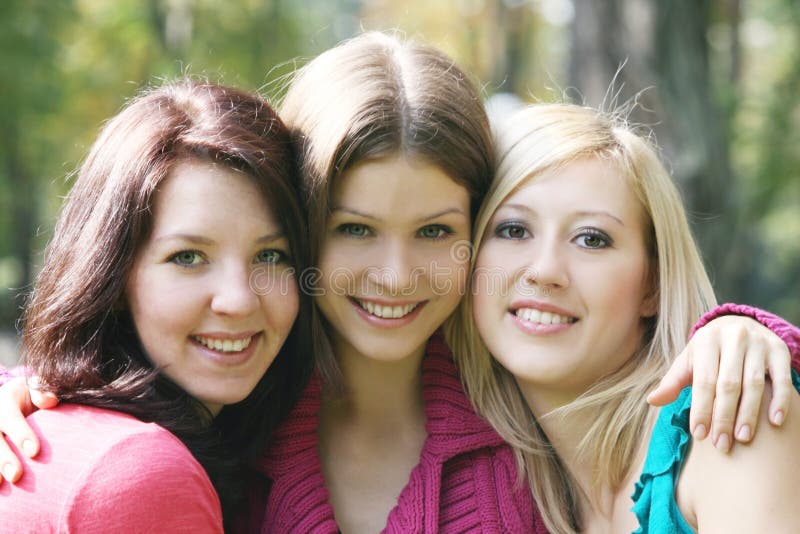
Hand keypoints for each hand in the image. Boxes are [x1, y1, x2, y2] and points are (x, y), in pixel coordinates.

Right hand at [0, 376, 57, 483]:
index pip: (9, 418)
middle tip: (16, 475)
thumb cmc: (27, 396)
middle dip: (3, 459)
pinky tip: (0, 488)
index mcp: (4, 402)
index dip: (21, 434)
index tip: (34, 452)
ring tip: (0, 484)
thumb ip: (43, 391)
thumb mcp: (34, 388)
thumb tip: (49, 400)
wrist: (7, 399)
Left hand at [647, 315, 791, 452]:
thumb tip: (652, 401)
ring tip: (742, 438)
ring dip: (749, 414)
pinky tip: (774, 422)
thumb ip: (672, 382)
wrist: (740, 325)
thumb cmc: (709, 353)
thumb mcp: (689, 362)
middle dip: (724, 416)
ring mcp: (759, 343)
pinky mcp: (780, 350)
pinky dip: (780, 400)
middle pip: (729, 384)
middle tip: (721, 444)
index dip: (701, 408)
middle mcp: (734, 338)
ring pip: (754, 383)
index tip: (699, 434)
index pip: (703, 380)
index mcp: (706, 340)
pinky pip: (782, 378)